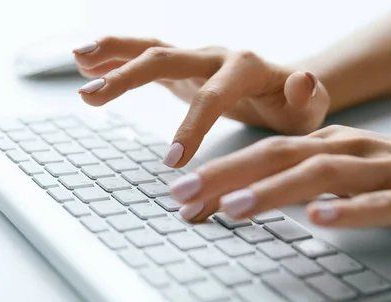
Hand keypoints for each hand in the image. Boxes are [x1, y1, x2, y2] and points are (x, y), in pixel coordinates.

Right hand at [73, 36, 329, 166]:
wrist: (286, 90)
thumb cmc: (295, 107)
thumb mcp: (311, 109)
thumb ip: (308, 97)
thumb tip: (302, 81)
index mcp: (246, 67)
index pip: (212, 96)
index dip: (190, 127)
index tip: (172, 163)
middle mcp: (215, 55)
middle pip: (166, 58)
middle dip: (127, 77)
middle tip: (92, 99)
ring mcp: (195, 59)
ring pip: (150, 49)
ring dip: (112, 54)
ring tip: (79, 61)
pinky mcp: (182, 69)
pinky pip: (146, 57)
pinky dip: (116, 58)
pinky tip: (88, 65)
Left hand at [168, 125, 390, 235]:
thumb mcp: (338, 173)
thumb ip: (292, 181)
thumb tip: (236, 197)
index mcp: (325, 144)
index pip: (260, 154)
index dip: (217, 171)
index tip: (178, 195)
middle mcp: (346, 149)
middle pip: (277, 156)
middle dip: (226, 175)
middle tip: (183, 196)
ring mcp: (379, 170)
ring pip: (320, 175)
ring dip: (274, 191)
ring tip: (234, 208)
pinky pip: (378, 203)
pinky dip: (348, 211)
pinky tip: (320, 220)